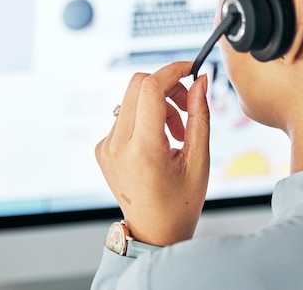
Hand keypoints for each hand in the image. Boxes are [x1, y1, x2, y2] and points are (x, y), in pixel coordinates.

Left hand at [95, 61, 209, 245]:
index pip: (150, 88)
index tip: (190, 70)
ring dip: (158, 105)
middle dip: (167, 87)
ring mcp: (106, 146)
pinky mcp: (102, 148)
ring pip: (132, 99)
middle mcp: (117, 145)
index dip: (172, 71)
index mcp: (142, 150)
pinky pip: (124, 115)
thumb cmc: (179, 203)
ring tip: (176, 133)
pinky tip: (159, 142)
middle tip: (187, 106)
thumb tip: (200, 80)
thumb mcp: (199, 159)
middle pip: (137, 85)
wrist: (154, 232)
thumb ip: (200, 114)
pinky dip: (145, 118)